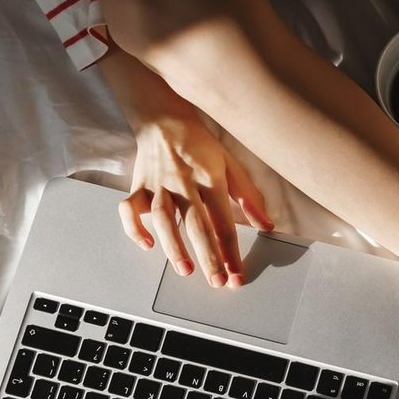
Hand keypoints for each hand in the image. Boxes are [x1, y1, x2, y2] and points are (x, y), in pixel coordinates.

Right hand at [98, 47, 274, 286]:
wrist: (164, 117)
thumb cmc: (200, 144)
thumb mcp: (231, 164)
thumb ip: (249, 196)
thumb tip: (267, 225)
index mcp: (211, 179)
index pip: (224, 220)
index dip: (231, 250)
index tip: (236, 274)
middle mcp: (184, 183)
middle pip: (196, 223)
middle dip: (208, 255)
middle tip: (217, 281)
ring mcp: (158, 184)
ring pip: (163, 218)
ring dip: (173, 245)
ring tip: (185, 270)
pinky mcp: (138, 185)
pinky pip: (130, 209)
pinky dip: (134, 228)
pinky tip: (146, 245)